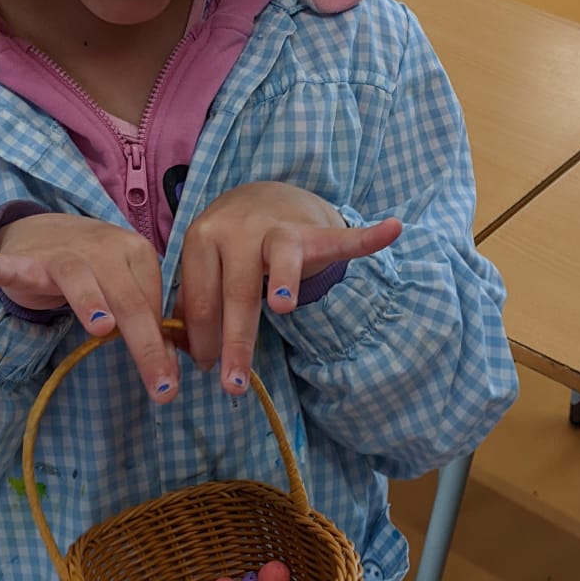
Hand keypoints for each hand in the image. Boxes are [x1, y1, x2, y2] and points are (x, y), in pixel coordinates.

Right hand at [0, 214, 179, 401]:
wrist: (44, 231)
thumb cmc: (95, 270)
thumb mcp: (126, 288)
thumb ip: (146, 321)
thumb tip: (172, 369)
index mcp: (136, 253)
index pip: (154, 302)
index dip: (163, 344)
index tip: (169, 384)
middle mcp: (104, 248)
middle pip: (128, 299)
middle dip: (146, 345)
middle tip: (161, 387)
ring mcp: (63, 253)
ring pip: (79, 279)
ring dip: (90, 301)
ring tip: (101, 328)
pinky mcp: (27, 262)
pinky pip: (10, 267)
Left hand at [178, 183, 401, 392]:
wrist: (263, 196)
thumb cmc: (229, 246)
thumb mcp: (205, 266)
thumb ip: (197, 302)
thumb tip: (188, 354)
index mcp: (201, 240)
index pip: (200, 298)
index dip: (202, 339)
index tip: (207, 370)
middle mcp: (236, 229)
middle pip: (236, 292)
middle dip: (234, 342)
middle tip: (232, 383)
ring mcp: (276, 228)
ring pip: (278, 263)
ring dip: (282, 283)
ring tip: (282, 308)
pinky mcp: (312, 230)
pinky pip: (340, 238)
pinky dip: (366, 238)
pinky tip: (391, 230)